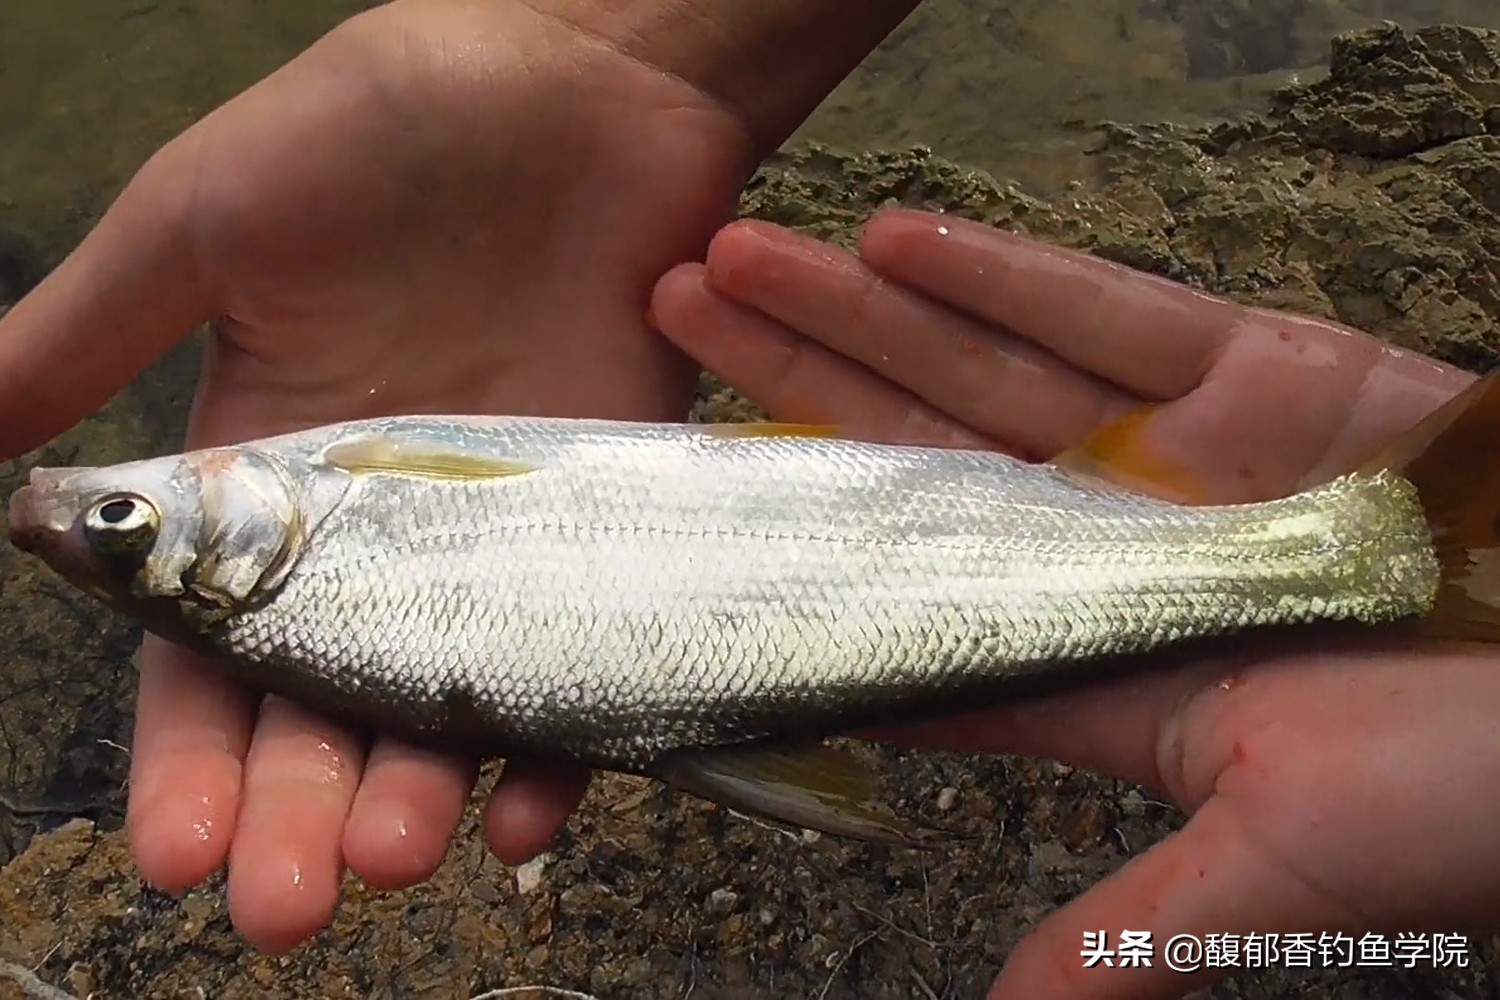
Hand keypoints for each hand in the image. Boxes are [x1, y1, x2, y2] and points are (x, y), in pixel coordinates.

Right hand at [0, 0, 755, 951]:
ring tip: (399, 860)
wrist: (581, 88)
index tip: (169, 851)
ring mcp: (505, 539)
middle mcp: (387, 537)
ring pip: (453, 707)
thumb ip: (92, 332)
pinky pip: (593, 657)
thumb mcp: (211, 220)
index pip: (210, 658)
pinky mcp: (612, 524)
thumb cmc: (386, 128)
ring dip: (422, 793)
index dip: (186, 757)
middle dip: (299, 814)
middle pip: (326, 712)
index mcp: (267, 480)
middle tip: (287, 906)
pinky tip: (530, 800)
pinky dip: (567, 734)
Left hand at [647, 209, 1494, 999]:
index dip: (787, 550)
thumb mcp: (1282, 865)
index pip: (898, 601)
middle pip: (910, 453)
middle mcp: (1102, 546)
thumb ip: (1128, 933)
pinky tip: (892, 238)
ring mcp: (1169, 454)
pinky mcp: (1254, 372)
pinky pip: (1107, 311)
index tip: (682, 499)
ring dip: (857, 311)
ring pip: (981, 366)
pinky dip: (1002, 273)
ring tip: (735, 258)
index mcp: (1086, 660)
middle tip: (665, 318)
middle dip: (789, 385)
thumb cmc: (1472, 789)